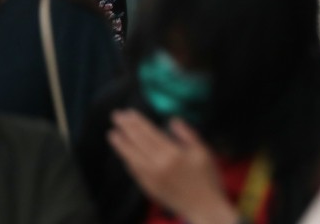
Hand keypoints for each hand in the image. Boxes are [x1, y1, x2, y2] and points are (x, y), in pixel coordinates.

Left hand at [108, 110, 237, 223]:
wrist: (204, 208)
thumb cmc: (207, 178)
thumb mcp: (203, 151)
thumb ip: (187, 134)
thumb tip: (172, 120)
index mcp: (172, 154)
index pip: (149, 133)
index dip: (138, 122)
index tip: (128, 112)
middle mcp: (158, 165)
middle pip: (138, 142)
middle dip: (126, 128)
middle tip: (116, 116)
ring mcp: (151, 178)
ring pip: (131, 157)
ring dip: (121, 144)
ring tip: (112, 133)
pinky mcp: (149, 188)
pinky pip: (134, 171)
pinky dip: (127, 160)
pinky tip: (124, 153)